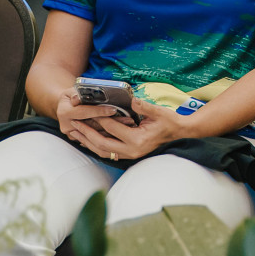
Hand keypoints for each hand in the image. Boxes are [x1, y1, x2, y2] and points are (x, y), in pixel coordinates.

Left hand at [61, 95, 182, 160]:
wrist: (179, 132)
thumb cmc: (170, 121)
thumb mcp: (158, 112)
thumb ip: (144, 107)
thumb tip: (131, 101)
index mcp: (137, 140)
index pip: (112, 129)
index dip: (98, 119)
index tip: (86, 111)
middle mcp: (132, 150)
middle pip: (102, 144)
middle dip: (87, 134)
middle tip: (74, 124)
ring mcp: (130, 154)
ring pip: (103, 151)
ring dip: (88, 142)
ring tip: (76, 133)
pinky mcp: (129, 154)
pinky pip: (108, 152)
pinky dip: (96, 146)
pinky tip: (88, 139)